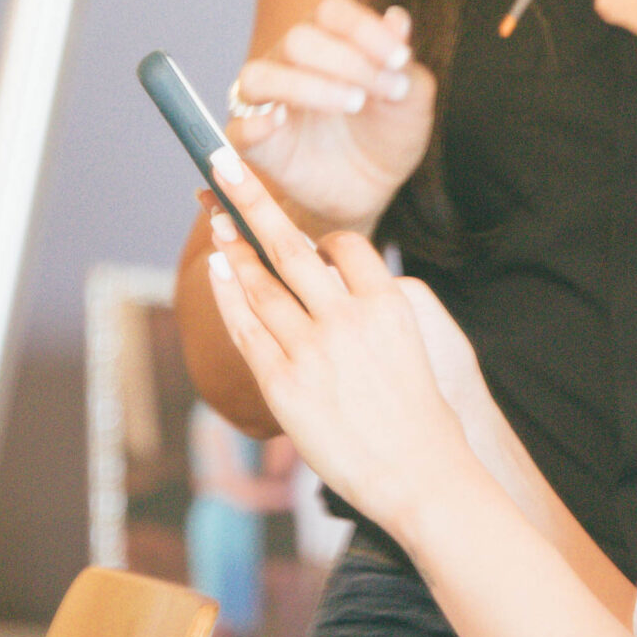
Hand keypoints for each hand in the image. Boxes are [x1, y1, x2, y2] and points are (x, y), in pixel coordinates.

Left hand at [200, 148, 464, 536]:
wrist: (419, 473)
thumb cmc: (420, 416)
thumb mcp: (414, 346)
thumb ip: (377, 310)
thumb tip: (343, 287)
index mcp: (389, 304)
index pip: (348, 246)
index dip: (323, 237)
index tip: (310, 234)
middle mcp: (347, 319)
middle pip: (291, 246)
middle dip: (253, 199)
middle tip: (224, 163)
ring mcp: (312, 351)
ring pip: (262, 285)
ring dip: (235, 246)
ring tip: (216, 219)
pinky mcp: (284, 384)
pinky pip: (248, 329)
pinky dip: (230, 294)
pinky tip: (219, 269)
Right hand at [226, 0, 434, 233]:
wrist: (373, 189)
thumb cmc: (388, 134)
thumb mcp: (410, 101)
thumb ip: (403, 62)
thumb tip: (397, 19)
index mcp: (328, 39)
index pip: (332, 11)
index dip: (364, 29)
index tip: (400, 59)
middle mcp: (290, 62)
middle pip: (298, 39)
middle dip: (347, 62)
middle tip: (386, 91)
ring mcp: (267, 101)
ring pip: (260, 76)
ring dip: (307, 87)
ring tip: (353, 104)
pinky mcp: (254, 143)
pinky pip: (239, 128)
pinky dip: (256, 125)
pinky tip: (282, 123)